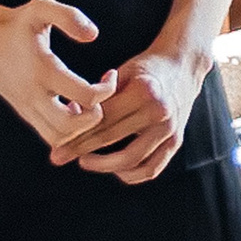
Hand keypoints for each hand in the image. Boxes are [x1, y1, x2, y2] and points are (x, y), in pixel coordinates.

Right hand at [0, 0, 115, 150]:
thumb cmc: (16, 23)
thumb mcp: (41, 8)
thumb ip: (69, 17)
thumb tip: (93, 35)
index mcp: (43, 70)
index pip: (86, 96)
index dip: (107, 89)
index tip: (109, 74)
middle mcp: (34, 94)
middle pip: (72, 127)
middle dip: (95, 116)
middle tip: (100, 95)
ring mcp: (27, 107)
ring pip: (59, 137)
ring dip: (80, 127)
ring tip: (87, 103)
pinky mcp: (24, 113)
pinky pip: (49, 135)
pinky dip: (66, 130)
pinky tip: (72, 107)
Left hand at [49, 44, 204, 183]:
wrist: (183, 66)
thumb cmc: (146, 69)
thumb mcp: (122, 73)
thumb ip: (99, 96)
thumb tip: (69, 113)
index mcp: (143, 91)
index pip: (101, 119)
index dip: (76, 134)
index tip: (56, 146)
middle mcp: (159, 111)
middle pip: (111, 139)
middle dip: (80, 151)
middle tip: (59, 157)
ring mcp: (169, 129)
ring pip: (130, 160)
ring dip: (103, 165)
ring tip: (86, 161)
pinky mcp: (176, 141)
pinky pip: (151, 168)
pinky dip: (131, 174)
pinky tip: (114, 170)